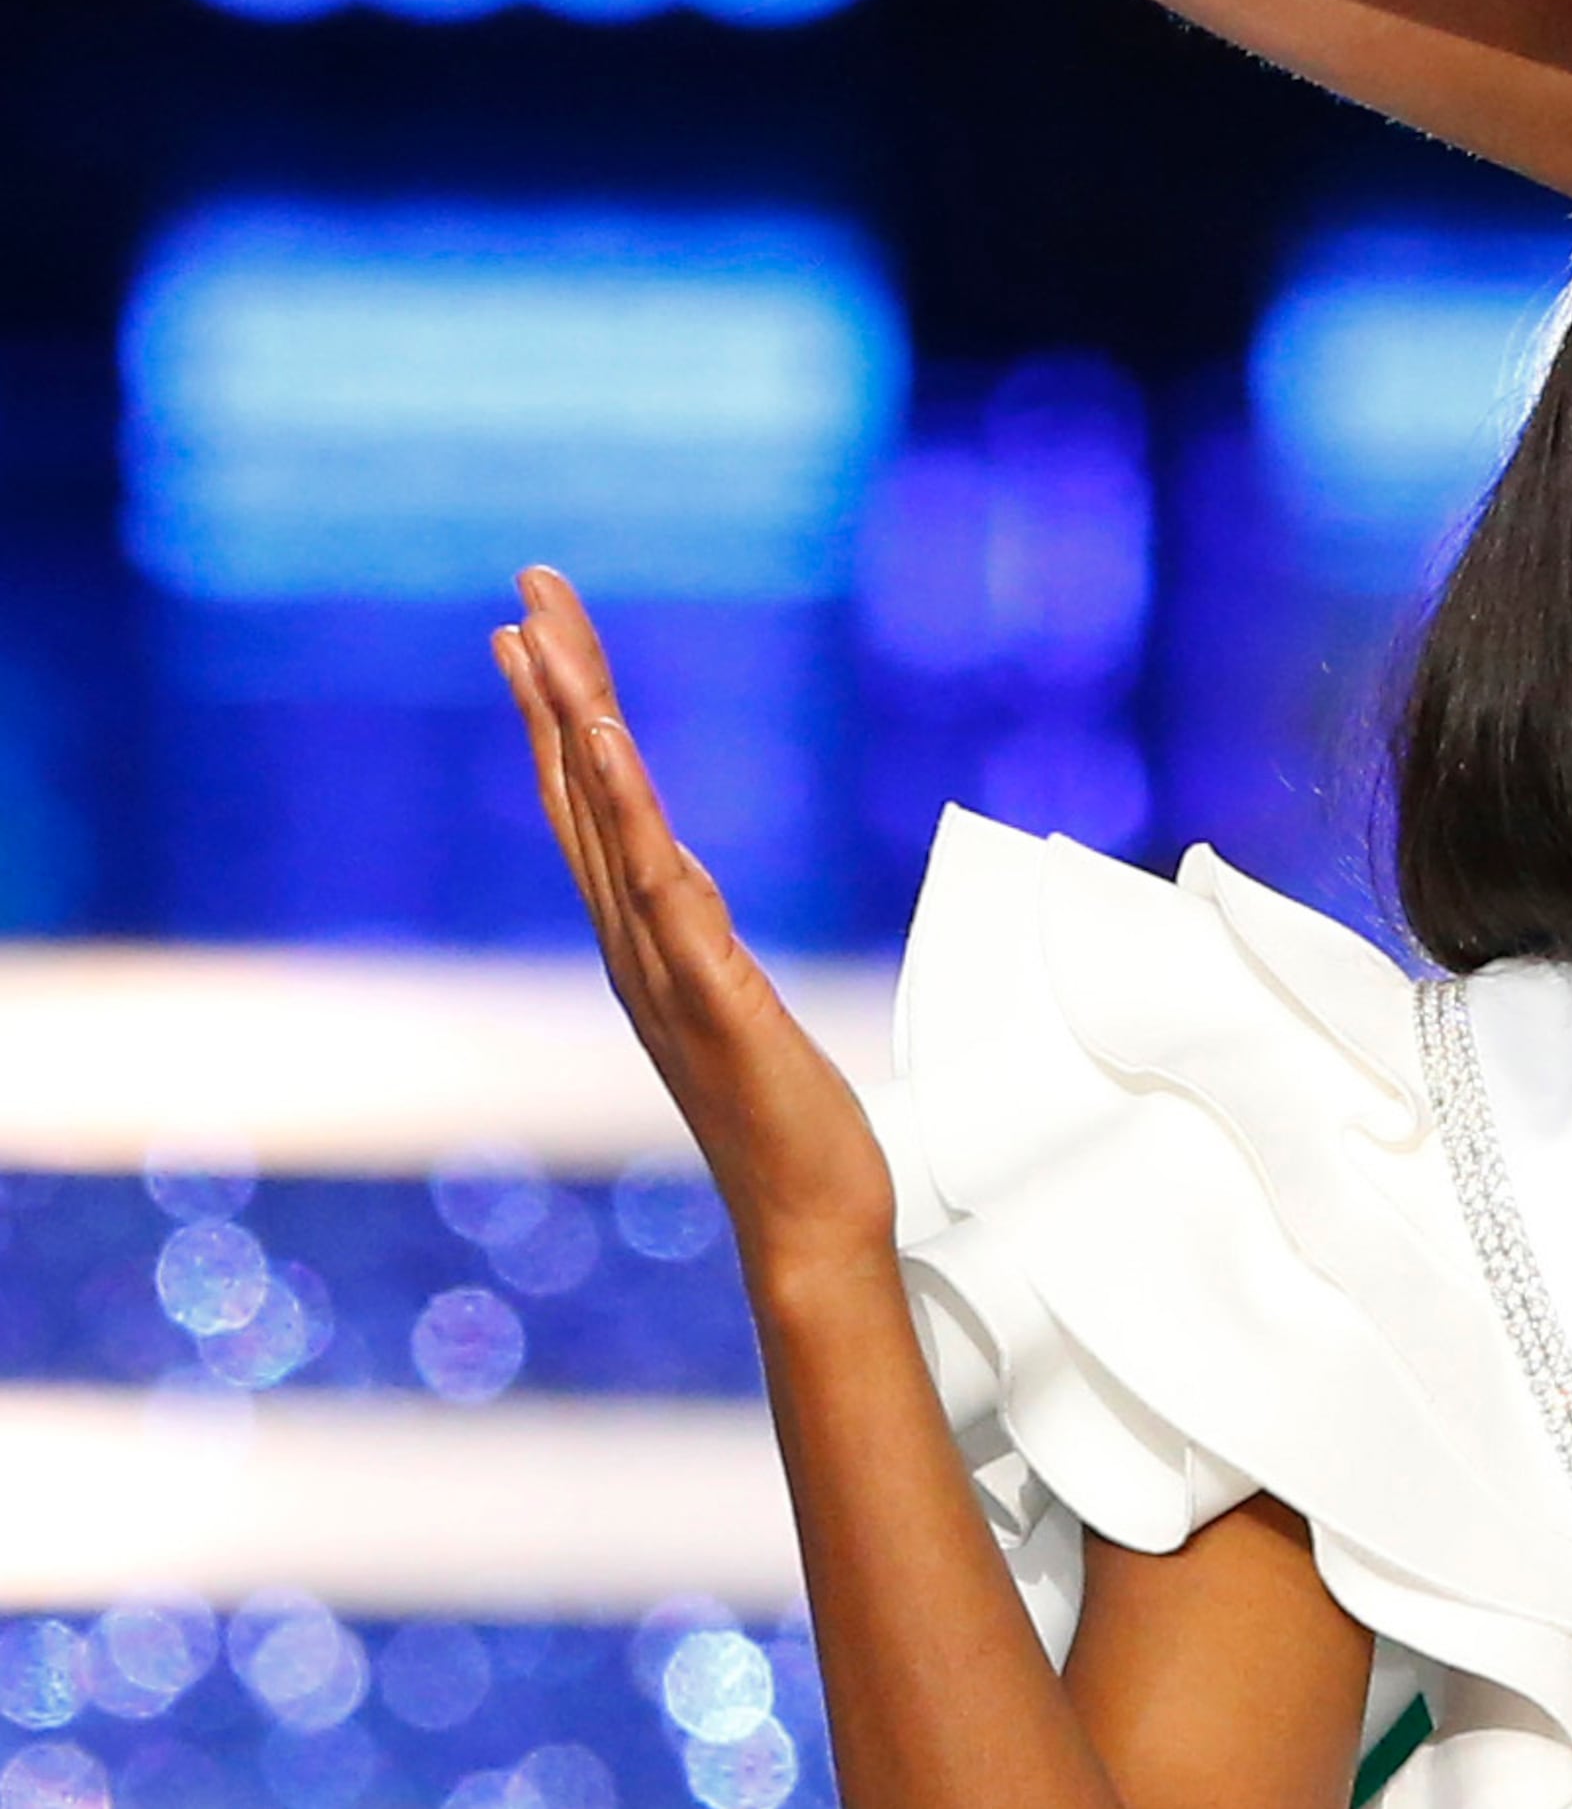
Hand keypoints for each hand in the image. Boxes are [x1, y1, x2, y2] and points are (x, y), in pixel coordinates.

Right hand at [494, 568, 893, 1287]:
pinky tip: (609, 743)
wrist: (808, 1218)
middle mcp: (634, 945)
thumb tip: (680, 882)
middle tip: (527, 589)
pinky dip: (630, 812)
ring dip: (576, 725)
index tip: (533, 633)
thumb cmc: (784, 1122)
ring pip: (606, 824)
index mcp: (643, 940)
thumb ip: (700, 943)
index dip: (561, 716)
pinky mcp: (710, 994)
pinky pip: (664, 887)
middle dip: (556, 686)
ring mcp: (663, 968)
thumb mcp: (737, 1006)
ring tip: (545, 637)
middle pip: (581, 791)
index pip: (590, 805)